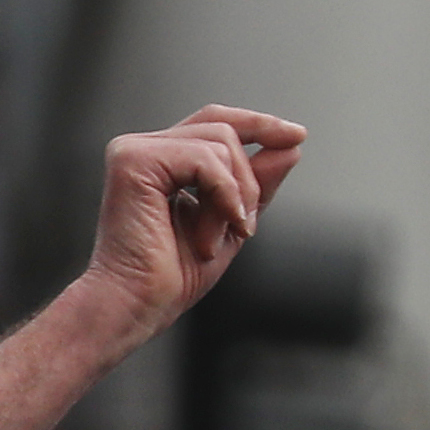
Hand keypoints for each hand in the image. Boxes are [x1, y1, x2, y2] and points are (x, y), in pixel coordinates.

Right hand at [79, 104, 306, 340]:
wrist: (135, 305)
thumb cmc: (169, 278)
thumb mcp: (230, 223)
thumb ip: (255, 184)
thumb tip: (291, 146)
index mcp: (159, 162)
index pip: (214, 124)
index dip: (258, 124)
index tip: (297, 136)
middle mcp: (142, 150)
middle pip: (222, 127)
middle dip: (249, 174)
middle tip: (246, 224)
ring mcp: (134, 152)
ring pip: (220, 141)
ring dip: (234, 194)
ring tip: (216, 238)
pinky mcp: (133, 161)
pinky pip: (204, 158)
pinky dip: (223, 193)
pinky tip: (213, 231)